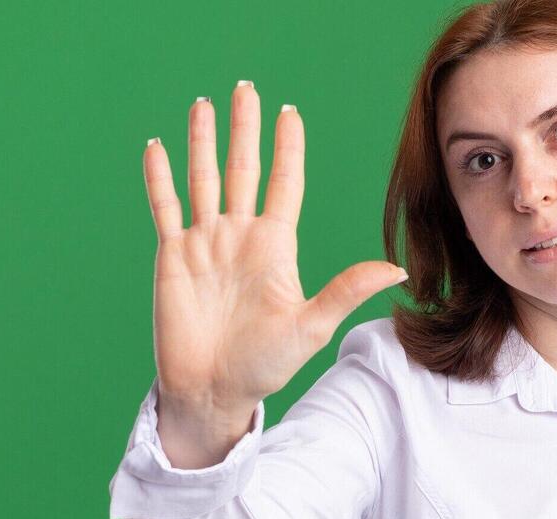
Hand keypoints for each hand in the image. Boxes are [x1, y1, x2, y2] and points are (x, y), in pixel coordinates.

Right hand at [142, 82, 407, 415]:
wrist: (215, 390)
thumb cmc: (266, 364)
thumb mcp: (312, 325)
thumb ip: (347, 290)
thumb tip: (398, 269)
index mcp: (275, 246)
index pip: (283, 183)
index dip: (286, 148)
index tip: (289, 113)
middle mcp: (240, 236)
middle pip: (242, 169)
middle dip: (244, 129)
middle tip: (247, 88)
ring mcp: (205, 244)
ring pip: (203, 178)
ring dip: (203, 142)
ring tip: (204, 104)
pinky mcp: (173, 257)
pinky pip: (165, 208)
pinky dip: (159, 178)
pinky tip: (158, 147)